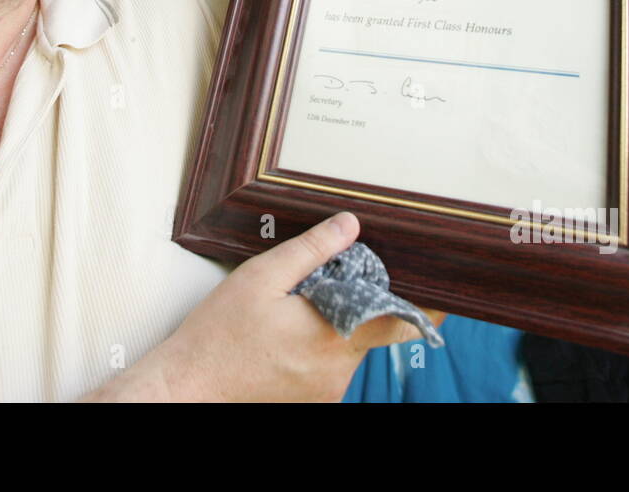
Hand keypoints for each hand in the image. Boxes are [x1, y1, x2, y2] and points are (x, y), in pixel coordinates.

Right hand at [83, 212, 445, 401]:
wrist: (185, 393)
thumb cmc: (217, 337)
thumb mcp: (260, 279)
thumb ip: (310, 251)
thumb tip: (350, 226)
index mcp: (335, 336)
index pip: (402, 320)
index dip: (426, 304)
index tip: (443, 289)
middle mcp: (339, 371)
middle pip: (370, 329)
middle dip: (356, 304)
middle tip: (326, 284)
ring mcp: (326, 393)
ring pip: (346, 348)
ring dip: (332, 326)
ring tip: (288, 314)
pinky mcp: (311, 404)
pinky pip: (328, 368)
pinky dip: (315, 349)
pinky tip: (280, 340)